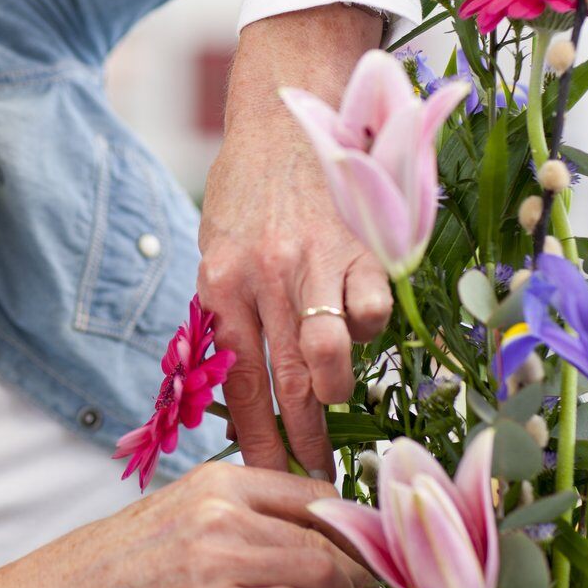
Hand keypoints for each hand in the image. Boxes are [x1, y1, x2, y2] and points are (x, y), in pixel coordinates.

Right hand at [0, 463, 378, 587]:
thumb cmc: (114, 564)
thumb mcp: (176, 512)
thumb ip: (235, 514)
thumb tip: (301, 535)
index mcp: (216, 480)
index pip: (313, 491)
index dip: (349, 524)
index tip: (361, 549)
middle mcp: (223, 510)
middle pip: (326, 535)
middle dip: (358, 568)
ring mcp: (220, 558)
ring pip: (322, 571)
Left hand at [197, 6, 393, 477]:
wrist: (285, 108)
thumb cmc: (248, 187)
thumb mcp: (214, 246)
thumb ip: (227, 310)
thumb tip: (239, 384)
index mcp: (220, 285)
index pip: (238, 385)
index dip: (259, 440)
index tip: (273, 480)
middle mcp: (264, 279)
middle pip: (285, 385)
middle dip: (305, 441)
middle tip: (319, 478)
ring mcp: (314, 262)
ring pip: (330, 356)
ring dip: (337, 392)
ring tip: (337, 401)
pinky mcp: (361, 245)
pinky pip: (373, 310)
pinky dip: (372, 330)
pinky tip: (366, 330)